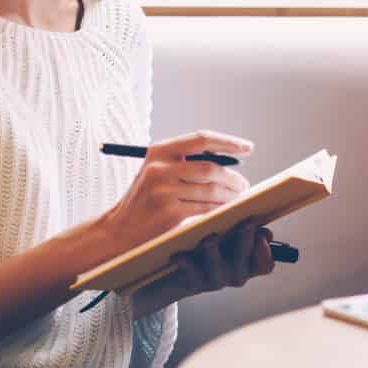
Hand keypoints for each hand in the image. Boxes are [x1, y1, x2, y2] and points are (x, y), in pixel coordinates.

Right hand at [91, 130, 252, 260]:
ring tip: (237, 196)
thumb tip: (227, 159)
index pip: (201, 139)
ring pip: (210, 188)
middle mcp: (160, 167)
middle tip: (244, 184)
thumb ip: (184, 161)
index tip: (248, 148)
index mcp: (159, 151)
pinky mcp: (168, 212)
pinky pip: (204, 207)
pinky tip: (225, 208)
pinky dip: (219, 207)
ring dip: (230, 194)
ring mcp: (163, 190)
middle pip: (209, 167)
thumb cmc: (144, 199)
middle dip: (232, 176)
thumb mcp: (157, 170)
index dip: (228, 142)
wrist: (119, 229)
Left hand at [132, 220, 275, 316]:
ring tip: (210, 238)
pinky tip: (179, 254)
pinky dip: (186, 264)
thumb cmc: (207, 244)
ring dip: (215, 253)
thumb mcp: (229, 234)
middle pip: (244, 265)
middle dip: (245, 243)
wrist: (175, 271)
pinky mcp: (192, 283)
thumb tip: (258, 222)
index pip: (264, 264)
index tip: (263, 234)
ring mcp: (214, 280)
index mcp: (247, 263)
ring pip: (218, 270)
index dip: (266, 253)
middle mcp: (234, 275)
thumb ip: (244, 229)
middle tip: (245, 224)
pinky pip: (190, 275)